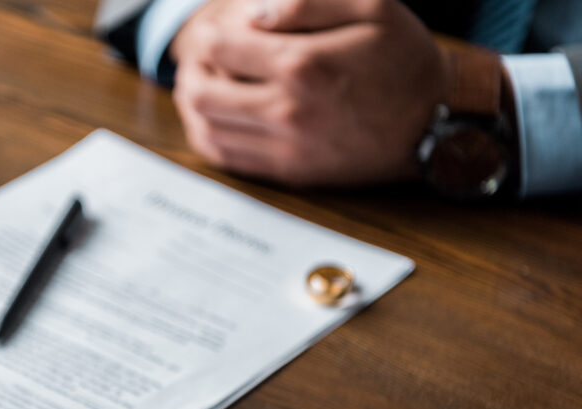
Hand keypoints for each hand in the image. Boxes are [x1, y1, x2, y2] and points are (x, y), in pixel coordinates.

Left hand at [170, 0, 446, 186]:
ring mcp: (286, 146)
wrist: (438, 123)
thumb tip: (253, 13)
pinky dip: (206, 135)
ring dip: (192, 103)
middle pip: (201, 91)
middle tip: (199, 59)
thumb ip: (308, 1)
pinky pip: (226, 158)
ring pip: (206, 127)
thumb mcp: (373, 7)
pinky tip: (211, 118)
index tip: (215, 30)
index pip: (220, 47)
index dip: (208, 33)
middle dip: (191, 69)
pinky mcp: (289, 171)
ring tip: (199, 85)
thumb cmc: (405, 60)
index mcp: (304, 64)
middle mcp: (287, 110)